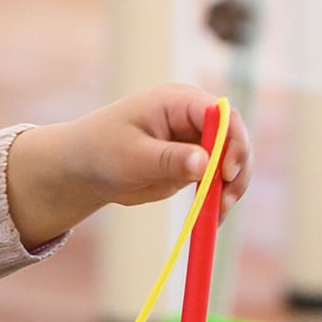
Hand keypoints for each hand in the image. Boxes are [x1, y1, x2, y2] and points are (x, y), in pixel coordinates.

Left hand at [3, 83, 251, 248]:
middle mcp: (193, 117)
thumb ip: (169, 159)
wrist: (85, 167)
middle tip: (225, 201)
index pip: (221, 114)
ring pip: (231, 161)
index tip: (225, 172)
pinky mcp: (194, 162)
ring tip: (215, 215)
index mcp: (178, 102)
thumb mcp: (133, 157)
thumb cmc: (102, 150)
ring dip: (231, 188)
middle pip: (234, 138)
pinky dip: (219, 198)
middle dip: (236, 169)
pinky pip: (218, 179)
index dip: (232, 141)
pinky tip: (210, 220)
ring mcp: (196, 140)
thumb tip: (205, 163)